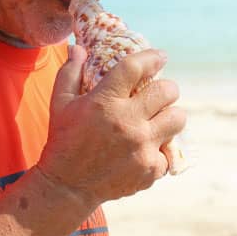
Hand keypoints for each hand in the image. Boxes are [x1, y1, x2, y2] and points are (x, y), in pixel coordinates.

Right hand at [37, 45, 186, 207]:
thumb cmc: (63, 141)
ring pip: (178, 119)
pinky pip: (168, 151)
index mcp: (105, 102)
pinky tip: (146, 149)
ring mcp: (142, 147)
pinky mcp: (151, 169)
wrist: (68, 187)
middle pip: (168, 91)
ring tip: (160, 119)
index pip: (136, 68)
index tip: (161, 57)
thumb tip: (79, 48)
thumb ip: (70, 73)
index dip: (152, 58)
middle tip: (162, 93)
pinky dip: (159, 149)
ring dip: (171, 116)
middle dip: (167, 89)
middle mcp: (128, 122)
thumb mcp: (59, 104)